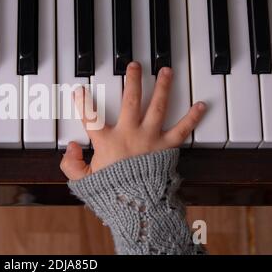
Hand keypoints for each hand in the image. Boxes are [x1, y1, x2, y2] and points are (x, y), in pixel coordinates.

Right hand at [60, 62, 205, 180]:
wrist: (138, 206)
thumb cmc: (111, 194)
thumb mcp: (83, 181)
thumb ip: (71, 164)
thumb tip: (71, 147)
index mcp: (108, 141)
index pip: (91, 117)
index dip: (83, 102)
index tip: (80, 90)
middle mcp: (130, 134)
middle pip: (131, 100)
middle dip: (132, 80)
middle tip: (134, 66)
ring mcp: (150, 138)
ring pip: (157, 106)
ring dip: (162, 87)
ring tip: (165, 71)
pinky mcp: (167, 147)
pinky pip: (182, 130)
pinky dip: (192, 117)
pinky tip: (201, 105)